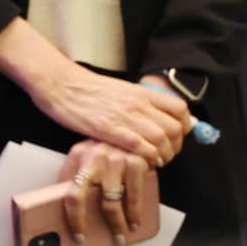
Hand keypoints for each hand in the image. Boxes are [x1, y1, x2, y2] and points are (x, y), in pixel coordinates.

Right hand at [29, 64, 188, 167]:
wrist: (60, 84)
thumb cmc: (86, 89)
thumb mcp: (120, 90)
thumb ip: (140, 104)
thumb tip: (157, 119)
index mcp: (141, 92)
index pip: (181, 109)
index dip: (185, 127)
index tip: (177, 136)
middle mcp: (138, 103)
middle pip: (175, 129)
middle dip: (176, 147)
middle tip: (165, 154)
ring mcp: (125, 116)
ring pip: (162, 140)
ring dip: (163, 156)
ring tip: (154, 161)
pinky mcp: (110, 129)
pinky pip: (141, 148)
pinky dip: (147, 158)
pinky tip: (142, 162)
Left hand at [58, 139, 155, 245]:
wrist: (134, 130)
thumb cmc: (107, 148)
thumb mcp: (86, 156)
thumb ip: (75, 176)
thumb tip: (60, 205)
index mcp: (79, 155)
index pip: (70, 191)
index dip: (74, 218)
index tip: (78, 234)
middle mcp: (96, 157)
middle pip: (89, 198)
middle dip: (91, 223)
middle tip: (96, 238)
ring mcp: (116, 160)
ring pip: (112, 201)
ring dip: (118, 224)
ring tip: (120, 234)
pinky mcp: (136, 162)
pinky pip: (135, 194)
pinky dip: (136, 212)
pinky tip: (135, 220)